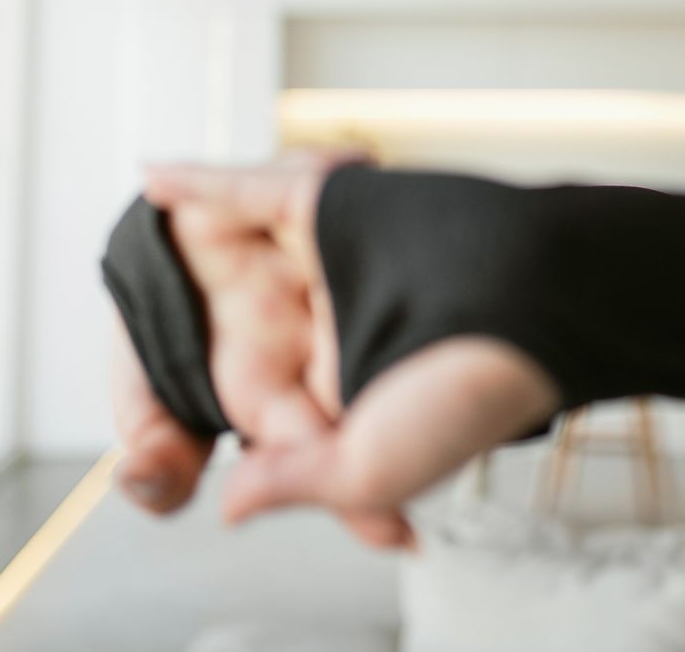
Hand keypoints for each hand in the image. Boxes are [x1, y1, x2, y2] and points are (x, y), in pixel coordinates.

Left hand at [121, 147, 563, 534]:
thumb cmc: (473, 391)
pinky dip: (203, 183)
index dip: (230, 437)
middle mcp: (341, 324)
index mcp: (353, 392)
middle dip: (205, 354)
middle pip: (250, 338)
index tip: (174, 467)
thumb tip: (231, 503)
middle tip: (162, 370)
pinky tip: (157, 181)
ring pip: (246, 260)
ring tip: (144, 254)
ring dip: (194, 261)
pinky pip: (251, 192)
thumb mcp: (370, 467)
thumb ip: (298, 483)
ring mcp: (336, 260)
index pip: (273, 418)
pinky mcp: (334, 205)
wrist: (540, 297)